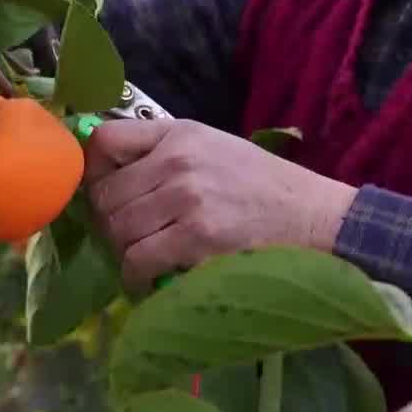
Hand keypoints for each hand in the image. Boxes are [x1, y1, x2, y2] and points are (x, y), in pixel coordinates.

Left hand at [82, 119, 359, 293]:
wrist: (318, 218)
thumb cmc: (266, 188)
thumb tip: (108, 175)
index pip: (104, 141)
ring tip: (142, 257)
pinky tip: (151, 278)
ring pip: (117, 230)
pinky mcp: (196, 238)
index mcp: (180, 133)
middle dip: (109, 222)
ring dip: (123, 251)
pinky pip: (138, 260)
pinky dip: (136, 275)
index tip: (104, 191)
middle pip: (105, 194)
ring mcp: (186, 199)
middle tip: (127, 237)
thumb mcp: (215, 148)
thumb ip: (165, 154)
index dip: (93, 170)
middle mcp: (177, 160)